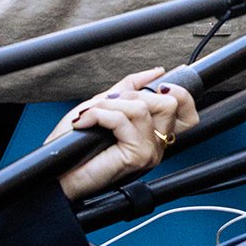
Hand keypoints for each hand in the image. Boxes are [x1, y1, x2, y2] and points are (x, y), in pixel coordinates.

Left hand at [49, 67, 200, 200]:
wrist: (58, 172)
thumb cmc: (75, 146)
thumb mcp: (106, 105)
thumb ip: (131, 88)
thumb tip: (156, 72)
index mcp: (154, 134)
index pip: (188, 113)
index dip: (178, 93)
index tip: (157, 86)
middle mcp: (157, 145)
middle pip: (169, 104)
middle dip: (133, 94)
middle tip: (109, 105)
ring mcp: (150, 152)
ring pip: (143, 108)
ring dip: (110, 105)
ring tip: (92, 115)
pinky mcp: (137, 156)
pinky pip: (123, 121)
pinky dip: (100, 115)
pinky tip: (86, 123)